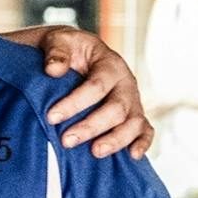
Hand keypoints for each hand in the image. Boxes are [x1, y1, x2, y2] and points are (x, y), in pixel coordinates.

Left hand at [38, 28, 153, 158]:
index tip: (51, 117)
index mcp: (110, 63)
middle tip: (66, 140)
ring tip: (95, 152)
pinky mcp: (135, 115)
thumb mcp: (59, 40)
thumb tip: (53, 70)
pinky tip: (132, 156)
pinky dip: (143, 143)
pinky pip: (146, 130)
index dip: (75, 103)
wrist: (79, 55)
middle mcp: (126, 83)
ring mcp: (133, 101)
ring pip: (133, 123)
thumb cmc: (68, 50)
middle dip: (92, 126)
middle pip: (116, 108)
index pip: (96, 86)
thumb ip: (56, 52)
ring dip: (116, 140)